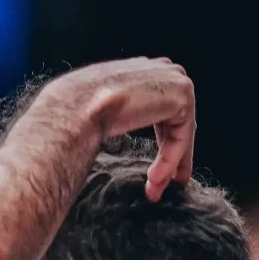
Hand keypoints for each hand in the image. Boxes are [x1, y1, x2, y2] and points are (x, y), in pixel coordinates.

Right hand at [46, 54, 195, 196]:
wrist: (76, 107)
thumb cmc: (76, 108)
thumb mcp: (100, 107)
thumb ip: (119, 112)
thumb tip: (120, 127)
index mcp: (144, 70)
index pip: (163, 111)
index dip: (161, 143)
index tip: (158, 171)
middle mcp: (162, 70)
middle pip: (174, 123)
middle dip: (169, 159)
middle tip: (158, 186)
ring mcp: (175, 79)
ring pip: (179, 133)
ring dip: (167, 165)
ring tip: (153, 189)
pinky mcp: (182, 95)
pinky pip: (181, 137)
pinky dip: (169, 161)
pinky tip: (153, 178)